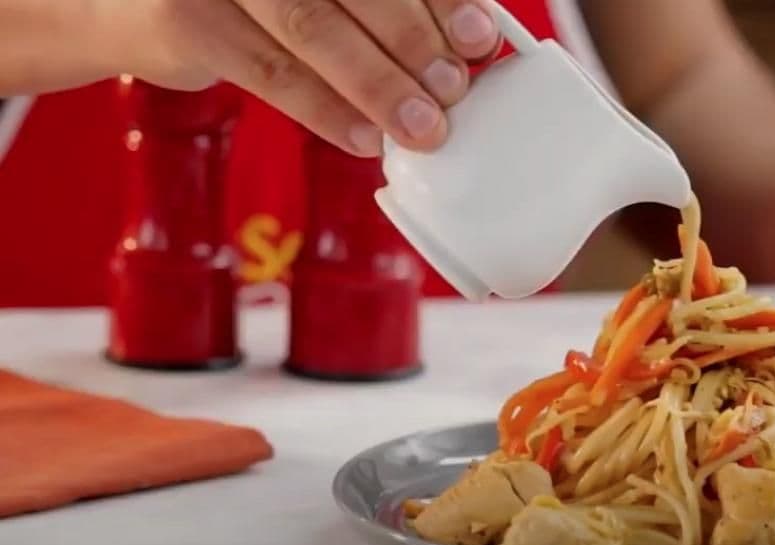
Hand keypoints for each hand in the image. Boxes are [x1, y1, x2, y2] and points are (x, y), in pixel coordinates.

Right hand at [102, 0, 502, 156]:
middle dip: (414, 43)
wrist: (132, 5)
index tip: (480, 39)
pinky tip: (365, 138)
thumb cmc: (249, 0)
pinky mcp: (186, 18)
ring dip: (377, 85)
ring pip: (313, 28)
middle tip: (453, 91)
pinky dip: (325, 110)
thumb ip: (382, 7)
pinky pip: (269, 72)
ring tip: (422, 126)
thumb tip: (468, 49)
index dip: (440, 0)